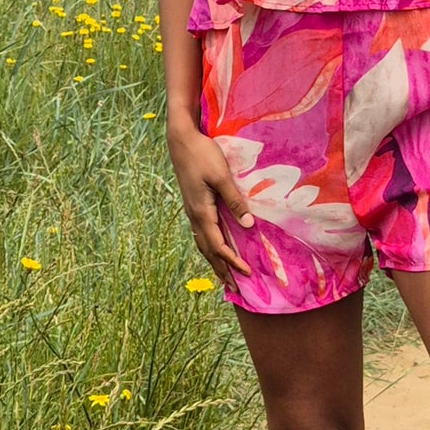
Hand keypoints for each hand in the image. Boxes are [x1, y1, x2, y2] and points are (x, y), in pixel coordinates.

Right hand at [167, 124, 253, 281]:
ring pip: (202, 243)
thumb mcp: (221, 177)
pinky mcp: (193, 204)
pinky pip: (201, 233)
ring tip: (223, 276)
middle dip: (222, 270)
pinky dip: (209, 247)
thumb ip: (235, 201)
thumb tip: (248, 225)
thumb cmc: (203, 155)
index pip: (218, 245)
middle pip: (208, 250)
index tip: (247, 273)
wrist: (181, 141)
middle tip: (234, 288)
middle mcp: (194, 216)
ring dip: (214, 261)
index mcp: (202, 212)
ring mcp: (192, 211)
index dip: (233, 261)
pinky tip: (214, 247)